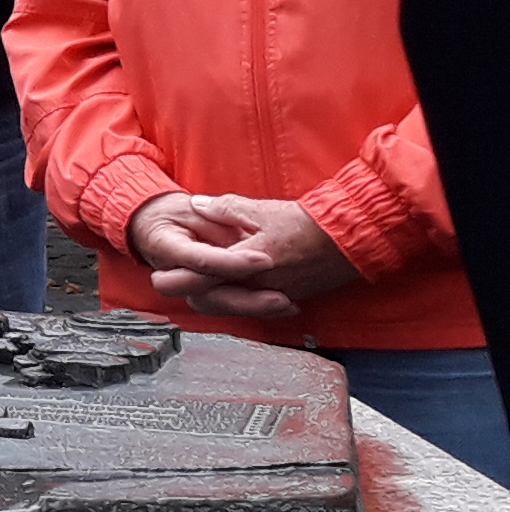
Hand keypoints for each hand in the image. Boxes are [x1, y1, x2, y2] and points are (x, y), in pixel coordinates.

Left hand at [129, 191, 359, 318]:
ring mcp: (274, 295)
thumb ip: (225, 208)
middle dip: (188, 291)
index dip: (177, 278)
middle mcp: (258, 285)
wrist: (351, 238)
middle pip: (210, 300)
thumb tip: (199, 205)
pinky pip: (255, 306)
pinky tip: (230, 290)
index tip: (159, 274)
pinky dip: (239, 300)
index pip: (201, 278)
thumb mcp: (261, 209)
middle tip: (169, 280)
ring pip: (231, 306)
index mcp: (247, 262)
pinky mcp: (289, 298)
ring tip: (197, 283)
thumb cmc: (307, 223)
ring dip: (212, 297)